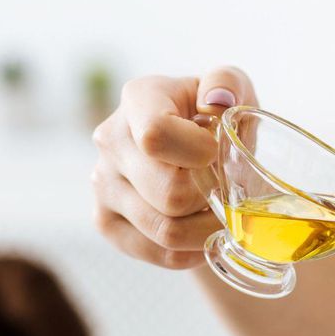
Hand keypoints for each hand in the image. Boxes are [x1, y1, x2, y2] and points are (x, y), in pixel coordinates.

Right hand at [90, 67, 257, 269]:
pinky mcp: (104, 220)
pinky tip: (201, 235)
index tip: (217, 153)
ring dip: (206, 230)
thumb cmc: (217, 119)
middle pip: (168, 194)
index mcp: (138, 99)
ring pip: (165, 231)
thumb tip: (216, 100)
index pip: (157, 136)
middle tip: (226, 190)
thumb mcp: (232, 90)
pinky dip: (189, 252)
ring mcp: (102, 183)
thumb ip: (228, 83)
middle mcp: (110, 139)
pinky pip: (155, 253)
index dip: (199, 154)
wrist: (190, 152)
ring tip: (221, 216)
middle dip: (210, 198)